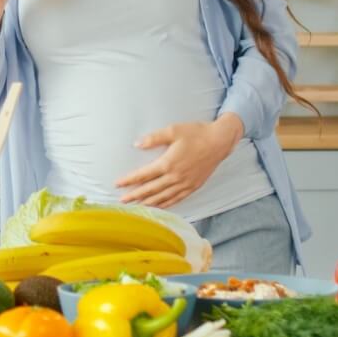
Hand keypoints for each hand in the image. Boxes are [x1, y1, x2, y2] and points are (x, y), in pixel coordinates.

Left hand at [116, 114, 244, 209]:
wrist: (220, 141)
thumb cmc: (196, 133)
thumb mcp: (173, 130)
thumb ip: (154, 138)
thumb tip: (137, 144)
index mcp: (168, 163)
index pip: (144, 175)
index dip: (129, 180)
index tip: (117, 184)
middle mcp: (175, 177)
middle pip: (150, 190)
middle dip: (135, 196)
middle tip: (121, 200)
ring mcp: (185, 184)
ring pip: (162, 197)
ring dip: (148, 203)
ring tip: (136, 206)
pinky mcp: (193, 187)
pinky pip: (176, 199)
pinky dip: (165, 204)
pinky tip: (159, 206)